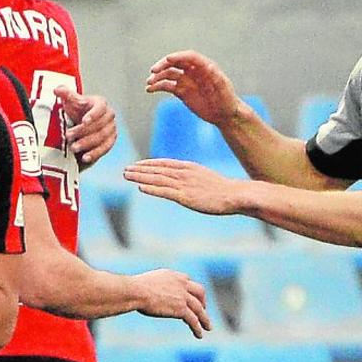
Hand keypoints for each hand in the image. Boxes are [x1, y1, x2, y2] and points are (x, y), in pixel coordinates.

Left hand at [57, 87, 115, 164]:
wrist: (82, 122)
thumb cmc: (79, 111)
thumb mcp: (71, 102)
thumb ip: (66, 94)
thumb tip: (57, 89)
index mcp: (101, 104)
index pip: (100, 108)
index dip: (93, 114)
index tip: (83, 120)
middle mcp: (109, 116)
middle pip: (99, 125)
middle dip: (83, 132)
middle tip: (69, 136)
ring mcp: (111, 129)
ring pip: (102, 138)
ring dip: (87, 144)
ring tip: (74, 147)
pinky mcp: (110, 142)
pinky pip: (105, 148)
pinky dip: (95, 153)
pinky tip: (85, 157)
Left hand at [124, 158, 243, 215]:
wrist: (237, 195)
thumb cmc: (223, 189)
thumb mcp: (205, 178)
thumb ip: (192, 178)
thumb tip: (184, 182)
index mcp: (189, 167)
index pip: (164, 164)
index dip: (149, 164)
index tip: (137, 165)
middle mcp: (184, 173)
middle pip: (157, 170)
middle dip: (139, 169)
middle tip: (125, 170)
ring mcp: (184, 185)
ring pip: (157, 179)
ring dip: (140, 177)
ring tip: (126, 175)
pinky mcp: (186, 197)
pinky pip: (165, 192)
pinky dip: (152, 189)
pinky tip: (140, 188)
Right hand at [133, 269, 211, 338]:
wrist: (135, 291)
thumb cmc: (132, 289)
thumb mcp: (144, 283)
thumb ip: (150, 288)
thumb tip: (140, 294)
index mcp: (171, 275)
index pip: (187, 280)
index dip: (190, 289)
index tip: (190, 296)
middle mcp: (180, 283)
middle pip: (199, 292)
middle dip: (202, 301)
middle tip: (203, 310)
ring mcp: (182, 296)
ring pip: (199, 308)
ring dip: (204, 319)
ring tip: (208, 327)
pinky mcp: (181, 308)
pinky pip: (193, 320)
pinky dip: (197, 328)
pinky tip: (199, 335)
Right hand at [146, 50, 243, 126]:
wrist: (224, 115)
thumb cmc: (227, 101)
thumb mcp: (224, 90)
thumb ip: (217, 78)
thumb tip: (209, 66)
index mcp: (205, 67)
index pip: (189, 57)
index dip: (178, 56)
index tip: (168, 59)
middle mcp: (193, 72)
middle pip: (175, 63)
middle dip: (163, 65)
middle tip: (153, 71)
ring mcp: (186, 81)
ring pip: (168, 74)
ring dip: (157, 77)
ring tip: (149, 83)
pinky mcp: (180, 91)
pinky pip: (166, 86)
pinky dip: (157, 87)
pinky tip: (149, 90)